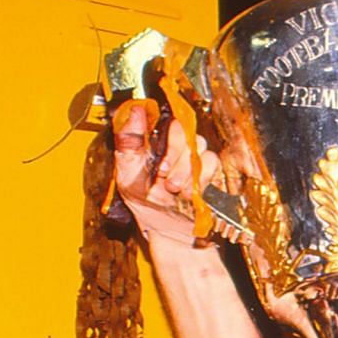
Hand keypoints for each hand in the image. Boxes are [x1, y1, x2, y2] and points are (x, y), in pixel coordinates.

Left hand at [114, 107, 221, 249]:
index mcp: (154, 137)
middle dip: (174, 153)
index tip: (157, 150)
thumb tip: (134, 111)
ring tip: (173, 188)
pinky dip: (200, 178)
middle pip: (183, 128)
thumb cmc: (143, 199)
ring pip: (198, 146)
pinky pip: (210, 162)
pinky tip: (187, 191)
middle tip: (163, 173)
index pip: (164, 115)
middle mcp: (174, 142)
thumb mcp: (126, 170)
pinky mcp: (206, 168)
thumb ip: (129, 140)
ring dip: (185, 169)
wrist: (163, 227)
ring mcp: (191, 154)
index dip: (162, 131)